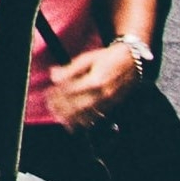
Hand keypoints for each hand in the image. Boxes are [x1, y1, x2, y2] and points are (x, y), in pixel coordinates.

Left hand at [33, 34, 151, 125]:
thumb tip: (53, 76)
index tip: (47, 93)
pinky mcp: (111, 107)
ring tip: (57, 115)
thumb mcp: (87, 58)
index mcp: (95, 81)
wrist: (132, 62)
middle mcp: (102, 95)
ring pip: (85, 116)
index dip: (56, 94)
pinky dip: (82, 122)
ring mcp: (108, 103)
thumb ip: (69, 69)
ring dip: (68, 118)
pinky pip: (94, 119)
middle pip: (75, 107)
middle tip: (49, 105)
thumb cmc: (107, 58)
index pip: (70, 91)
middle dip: (60, 108)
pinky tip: (72, 122)